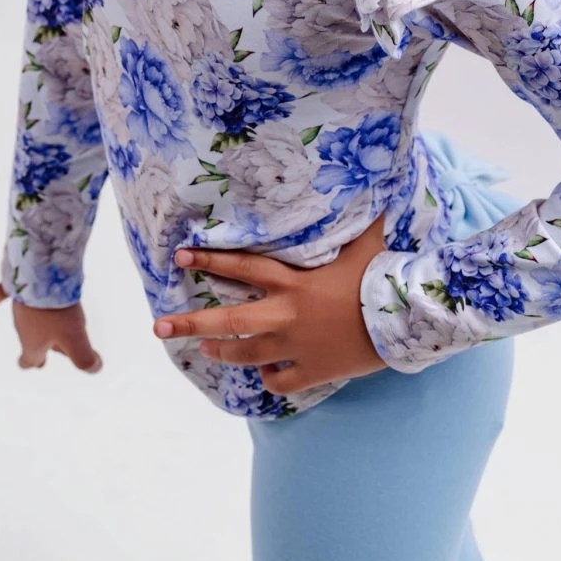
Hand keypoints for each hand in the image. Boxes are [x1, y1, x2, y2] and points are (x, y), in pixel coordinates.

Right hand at [0, 283, 103, 373]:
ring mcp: (16, 306)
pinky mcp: (13, 286)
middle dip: (38, 344)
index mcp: (32, 344)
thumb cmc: (55, 312)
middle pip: (30, 339)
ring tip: (44, 321)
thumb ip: (84, 358)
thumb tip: (95, 368)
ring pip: (24, 317)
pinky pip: (2, 294)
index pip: (30, 360)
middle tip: (44, 350)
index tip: (40, 365)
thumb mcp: (76, 338)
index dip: (36, 362)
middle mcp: (21, 327)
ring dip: (32, 321)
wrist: (38, 275)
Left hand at [151, 214, 389, 392]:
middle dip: (188, 323)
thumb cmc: (381, 277)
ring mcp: (295, 348)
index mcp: (293, 283)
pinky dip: (270, 378)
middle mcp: (285, 316)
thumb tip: (373, 178)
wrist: (401, 322)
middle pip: (227, 322)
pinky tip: (268, 373)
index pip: (241, 268)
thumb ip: (359, 216)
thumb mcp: (366, 242)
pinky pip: (279, 381)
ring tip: (204, 348)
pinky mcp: (311, 372)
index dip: (208, 260)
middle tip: (159, 327)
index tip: (179, 257)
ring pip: (245, 356)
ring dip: (221, 352)